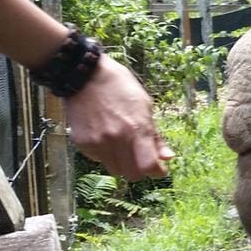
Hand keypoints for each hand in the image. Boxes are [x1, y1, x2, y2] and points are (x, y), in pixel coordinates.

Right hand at [63, 54, 173, 180]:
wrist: (84, 75)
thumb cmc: (120, 87)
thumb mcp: (145, 106)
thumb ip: (156, 136)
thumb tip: (168, 157)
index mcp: (137, 129)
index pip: (149, 166)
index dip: (157, 171)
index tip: (160, 168)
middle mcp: (116, 139)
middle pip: (132, 174)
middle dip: (140, 169)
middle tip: (141, 158)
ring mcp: (97, 142)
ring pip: (114, 169)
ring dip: (122, 163)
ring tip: (121, 144)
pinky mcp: (81, 143)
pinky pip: (98, 159)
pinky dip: (105, 154)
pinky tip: (104, 136)